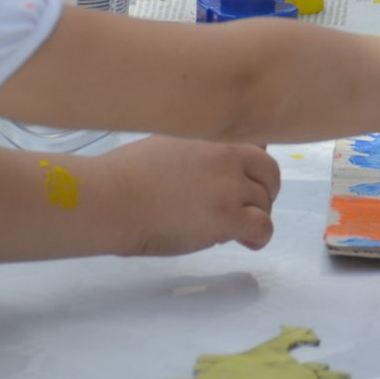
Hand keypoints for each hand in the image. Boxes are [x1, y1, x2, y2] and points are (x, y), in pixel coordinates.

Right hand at [97, 136, 280, 254]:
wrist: (111, 199)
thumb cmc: (124, 176)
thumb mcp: (166, 143)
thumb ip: (195, 150)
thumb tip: (205, 163)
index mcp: (211, 137)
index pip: (256, 145)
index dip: (254, 168)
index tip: (246, 182)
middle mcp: (226, 156)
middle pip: (268, 172)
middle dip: (263, 192)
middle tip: (247, 208)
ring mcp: (229, 186)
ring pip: (265, 202)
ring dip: (255, 216)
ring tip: (235, 229)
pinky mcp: (227, 216)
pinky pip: (262, 226)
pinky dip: (260, 236)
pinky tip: (247, 242)